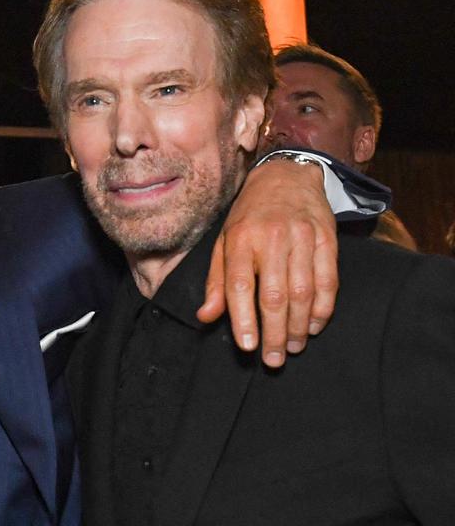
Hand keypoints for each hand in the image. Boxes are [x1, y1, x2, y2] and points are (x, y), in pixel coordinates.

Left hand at [196, 159, 337, 367]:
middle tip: (273, 360)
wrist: (286, 175)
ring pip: (304, 292)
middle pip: (275, 295)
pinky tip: (313, 326)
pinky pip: (329, 281)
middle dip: (274, 333)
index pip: (240, 286)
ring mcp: (302, 238)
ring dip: (298, 327)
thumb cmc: (249, 216)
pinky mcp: (328, 239)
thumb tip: (205, 317)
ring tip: (292, 347)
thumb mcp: (223, 242)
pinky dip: (323, 309)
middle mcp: (271, 238)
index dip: (243, 319)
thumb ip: (216, 281)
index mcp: (240, 239)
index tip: (248, 347)